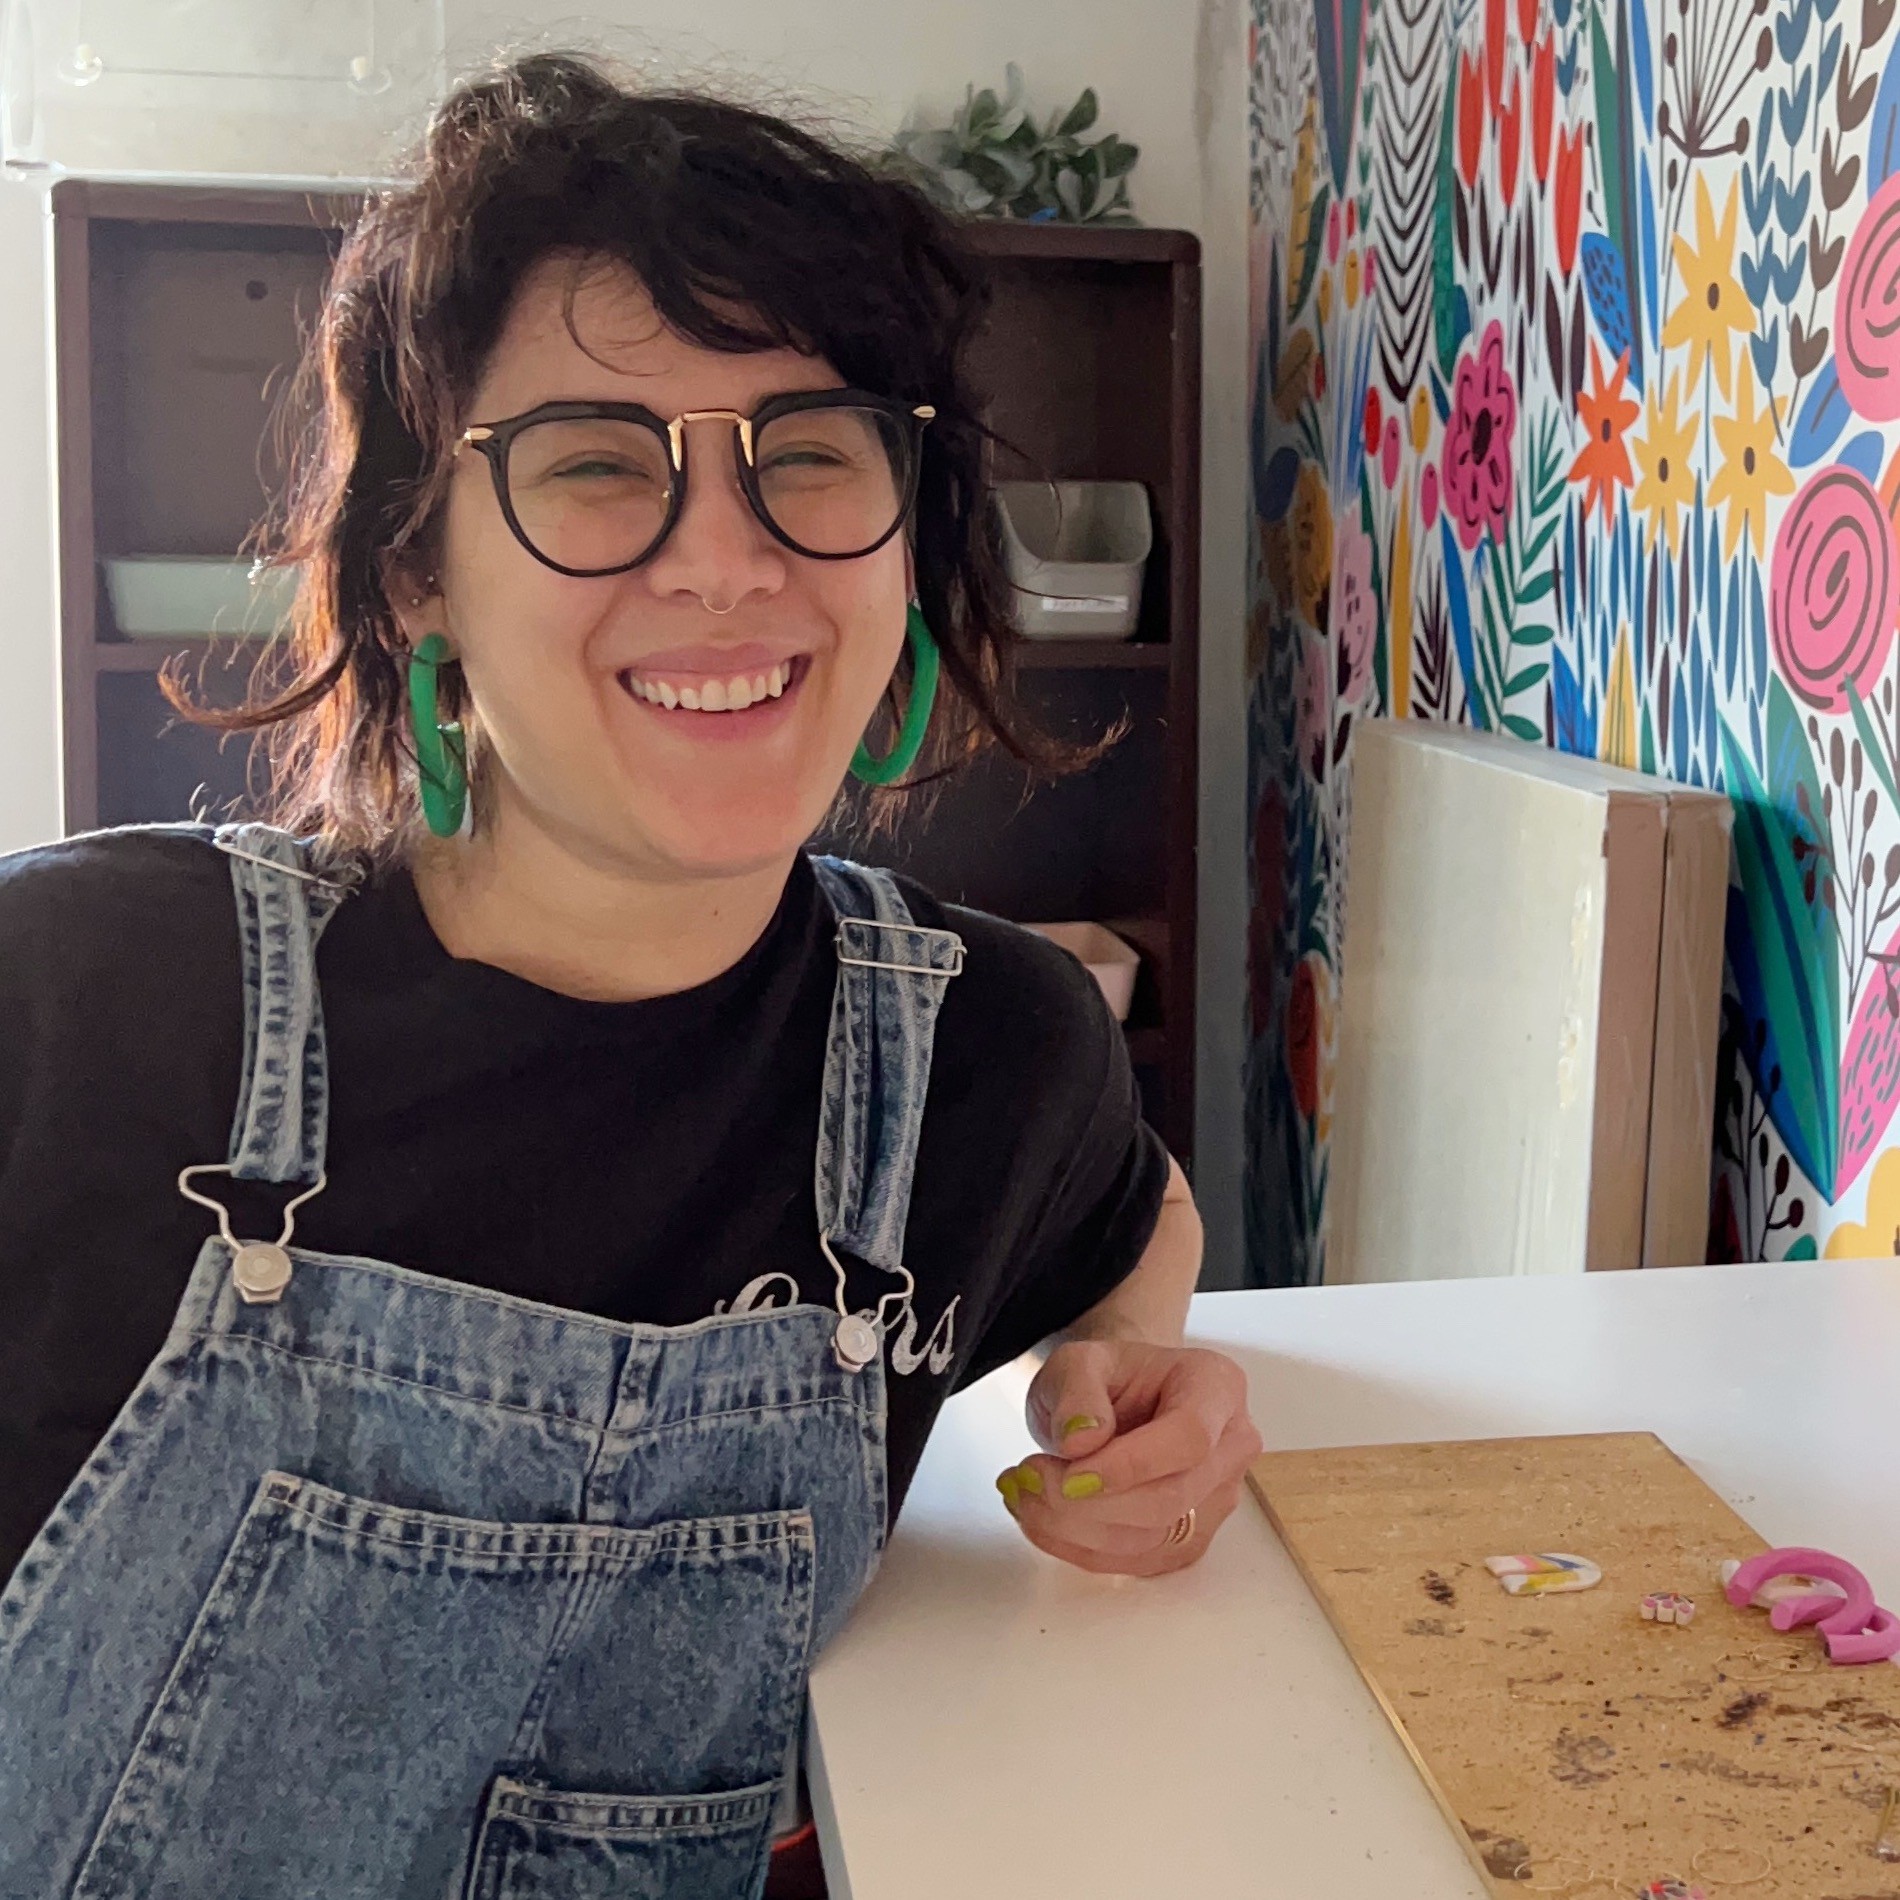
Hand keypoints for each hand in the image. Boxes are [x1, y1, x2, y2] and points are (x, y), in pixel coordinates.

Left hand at [995, 1337, 1262, 1576]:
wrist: (1114, 1401)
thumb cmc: (1107, 1377)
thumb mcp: (1078, 1361)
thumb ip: (1077, 1391)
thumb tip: (1082, 1440)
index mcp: (1217, 1387)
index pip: (1189, 1438)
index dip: (1130, 1465)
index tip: (1069, 1475)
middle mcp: (1231, 1446)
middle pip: (1171, 1497)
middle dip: (1090, 1502)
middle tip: (1029, 1478)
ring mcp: (1215, 1498)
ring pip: (1152, 1538)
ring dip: (1074, 1527)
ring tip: (1025, 1492)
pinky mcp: (1190, 1538)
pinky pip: (1136, 1560)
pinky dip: (1078, 1547)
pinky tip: (1040, 1519)